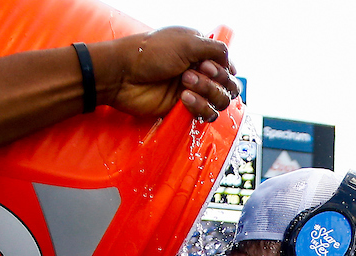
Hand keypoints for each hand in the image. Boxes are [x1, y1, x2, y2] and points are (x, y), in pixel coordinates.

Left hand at [90, 28, 237, 121]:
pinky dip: (199, 106)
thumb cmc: (151, 53)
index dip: (224, 68)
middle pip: (229, 85)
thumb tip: (232, 65)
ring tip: (184, 84)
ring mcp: (192, 92)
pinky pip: (205, 114)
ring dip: (206, 92)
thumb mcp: (187, 42)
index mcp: (200, 52)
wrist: (123, 74)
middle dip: (216, 80)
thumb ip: (216, 49)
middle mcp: (199, 72)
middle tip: (192, 73)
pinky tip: (183, 98)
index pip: (228, 66)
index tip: (207, 64)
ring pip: (219, 101)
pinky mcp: (181, 110)